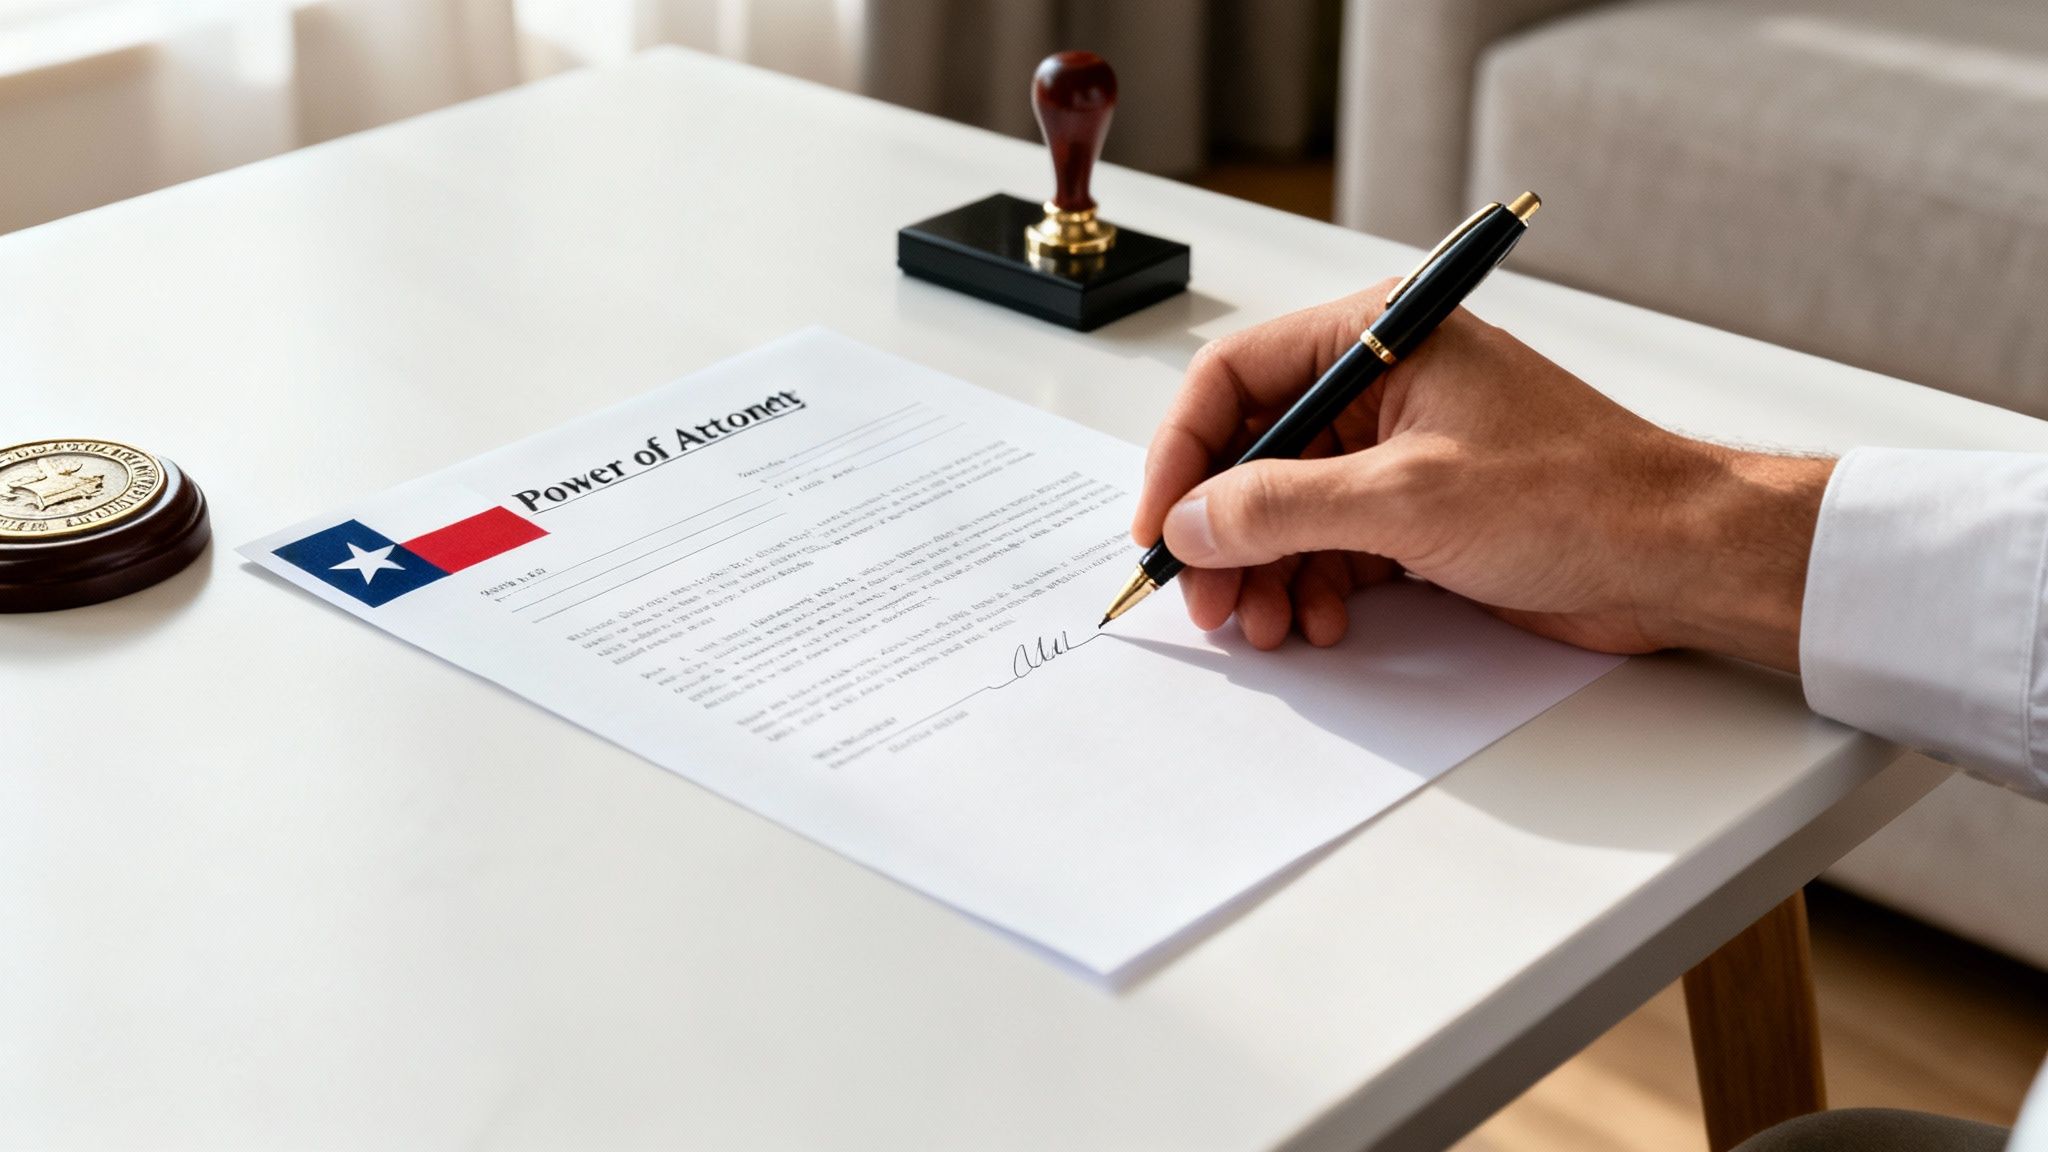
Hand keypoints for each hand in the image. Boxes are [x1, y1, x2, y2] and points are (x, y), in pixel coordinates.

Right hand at [1131, 281, 1833, 671]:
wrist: (1678, 558)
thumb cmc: (1579, 495)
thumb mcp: (1407, 498)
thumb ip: (1282, 506)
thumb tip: (1191, 521)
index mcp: (1380, 338)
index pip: (1235, 379)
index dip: (1184, 454)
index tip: (1161, 525)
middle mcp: (1381, 385)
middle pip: (1254, 451)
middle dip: (1222, 531)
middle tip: (1206, 599)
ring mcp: (1399, 451)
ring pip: (1287, 508)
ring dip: (1264, 570)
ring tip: (1265, 625)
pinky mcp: (1419, 512)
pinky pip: (1331, 545)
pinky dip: (1313, 586)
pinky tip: (1321, 621)